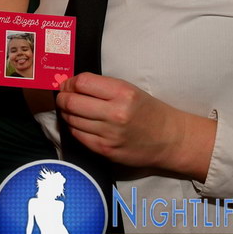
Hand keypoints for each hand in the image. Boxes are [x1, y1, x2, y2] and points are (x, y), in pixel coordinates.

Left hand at [57, 72, 214, 180]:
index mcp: (122, 93)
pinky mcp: (106, 151)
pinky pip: (78, 136)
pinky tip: (80, 123)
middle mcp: (115, 113)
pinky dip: (74, 127)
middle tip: (63, 96)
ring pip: (71, 119)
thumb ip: (100, 86)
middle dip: (62, 98)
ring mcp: (110, 134)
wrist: (170, 139)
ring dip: (66, 113)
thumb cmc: (147, 110)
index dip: (69, 82)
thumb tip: (70, 85)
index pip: (82, 83)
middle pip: (71, 102)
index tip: (68, 84)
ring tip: (72, 110)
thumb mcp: (128, 89)